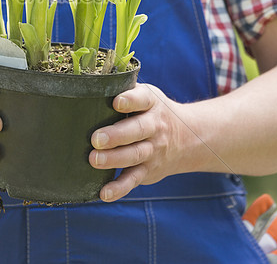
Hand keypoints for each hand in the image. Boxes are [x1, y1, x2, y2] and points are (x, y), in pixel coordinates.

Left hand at [89, 83, 186, 201]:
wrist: (188, 139)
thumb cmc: (152, 112)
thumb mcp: (147, 95)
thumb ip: (124, 90)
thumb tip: (88, 84)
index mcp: (152, 103)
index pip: (143, 100)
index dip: (130, 100)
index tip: (116, 101)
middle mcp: (155, 127)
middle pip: (137, 130)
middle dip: (117, 135)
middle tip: (96, 138)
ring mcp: (153, 151)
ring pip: (135, 156)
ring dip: (114, 159)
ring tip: (94, 159)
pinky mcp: (148, 171)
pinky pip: (133, 180)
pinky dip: (119, 188)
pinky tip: (104, 193)